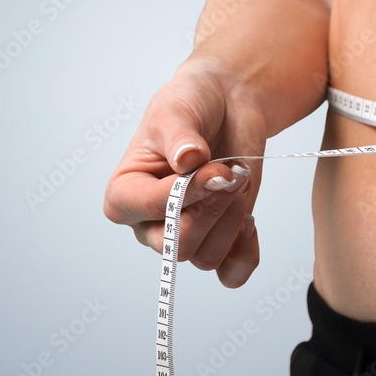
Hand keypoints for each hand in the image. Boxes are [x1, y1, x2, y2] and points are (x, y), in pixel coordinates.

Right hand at [103, 62, 266, 286]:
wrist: (227, 103)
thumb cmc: (190, 104)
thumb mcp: (176, 109)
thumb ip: (179, 136)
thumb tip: (188, 160)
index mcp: (125, 193)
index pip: (149, 211)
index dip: (184, 193)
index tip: (210, 164)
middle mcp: (151, 223)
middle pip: (179, 245)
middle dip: (212, 207)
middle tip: (229, 171)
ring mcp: (185, 233)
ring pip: (207, 256)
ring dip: (232, 218)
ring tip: (236, 179)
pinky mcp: (219, 238)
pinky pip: (231, 272)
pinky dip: (245, 253)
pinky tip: (250, 221)